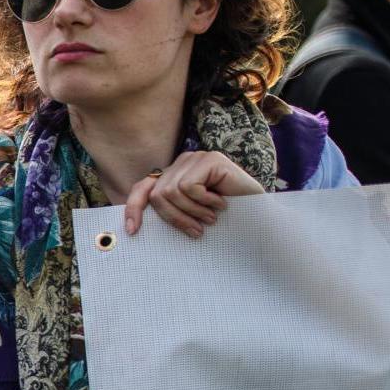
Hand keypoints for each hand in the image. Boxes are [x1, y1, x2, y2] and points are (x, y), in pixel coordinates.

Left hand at [122, 150, 265, 238]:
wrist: (259, 219)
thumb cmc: (223, 220)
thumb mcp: (187, 217)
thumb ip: (166, 211)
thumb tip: (131, 226)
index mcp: (172, 176)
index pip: (142, 189)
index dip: (133, 208)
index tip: (132, 231)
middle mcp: (182, 163)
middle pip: (157, 195)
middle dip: (174, 218)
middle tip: (196, 232)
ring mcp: (197, 158)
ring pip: (171, 192)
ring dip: (192, 212)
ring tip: (211, 218)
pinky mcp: (211, 159)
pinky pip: (189, 187)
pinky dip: (204, 202)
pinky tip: (221, 204)